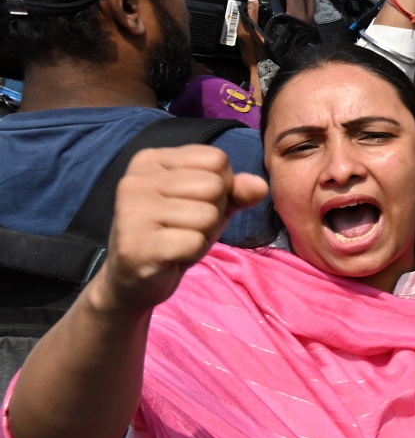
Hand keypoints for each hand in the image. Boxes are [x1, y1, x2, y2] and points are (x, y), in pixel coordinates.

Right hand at [93, 146, 268, 314]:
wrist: (134, 279)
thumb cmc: (175, 233)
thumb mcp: (212, 205)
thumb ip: (237, 191)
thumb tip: (260, 186)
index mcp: (150, 160)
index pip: (216, 159)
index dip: (221, 186)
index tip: (192, 204)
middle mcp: (134, 180)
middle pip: (214, 185)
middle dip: (213, 212)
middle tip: (185, 227)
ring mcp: (131, 212)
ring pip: (207, 215)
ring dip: (203, 234)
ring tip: (177, 241)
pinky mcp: (135, 245)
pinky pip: (194, 241)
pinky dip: (192, 252)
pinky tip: (171, 255)